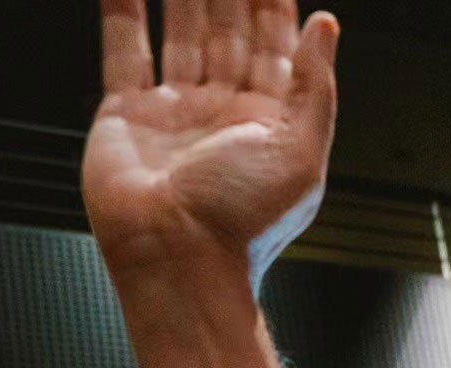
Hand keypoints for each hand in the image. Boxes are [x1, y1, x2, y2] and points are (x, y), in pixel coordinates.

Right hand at [84, 0, 338, 274]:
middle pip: (227, 33)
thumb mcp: (302, 152)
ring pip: (180, 35)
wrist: (180, 260)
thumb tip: (326, 26)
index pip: (275, 47)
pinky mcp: (129, 115)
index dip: (272, 4)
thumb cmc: (244, 224)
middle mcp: (225, 114)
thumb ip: (316, 85)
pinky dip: (124, 13)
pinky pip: (126, 51)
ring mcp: (177, 113)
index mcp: (272, 123)